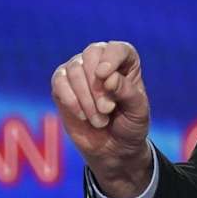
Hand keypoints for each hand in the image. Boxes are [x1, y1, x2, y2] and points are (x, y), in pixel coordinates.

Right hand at [51, 41, 153, 197]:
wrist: (114, 148)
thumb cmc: (130, 125)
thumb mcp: (137, 111)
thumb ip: (127, 91)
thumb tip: (108, 77)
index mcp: (125, 61)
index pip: (116, 48)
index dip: (110, 58)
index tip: (104, 75)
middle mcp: (100, 60)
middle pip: (92, 55)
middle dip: (97, 86)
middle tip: (107, 110)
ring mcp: (79, 70)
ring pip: (75, 70)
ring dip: (86, 99)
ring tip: (100, 120)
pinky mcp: (62, 85)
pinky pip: (59, 81)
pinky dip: (70, 100)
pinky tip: (83, 116)